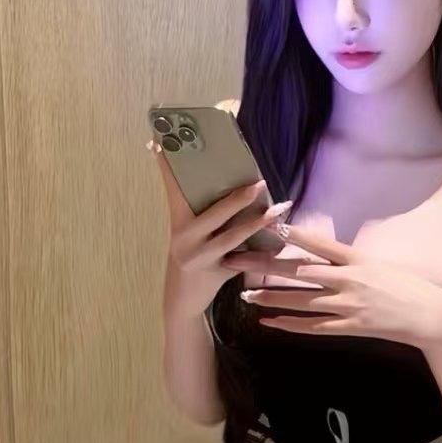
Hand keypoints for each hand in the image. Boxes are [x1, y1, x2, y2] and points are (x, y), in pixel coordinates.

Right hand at [149, 141, 291, 316]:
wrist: (182, 301)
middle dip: (238, 199)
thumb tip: (238, 184)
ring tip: (279, 209)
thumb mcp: (190, 234)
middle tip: (259, 183)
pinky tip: (281, 242)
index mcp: (177, 222)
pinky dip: (264, 251)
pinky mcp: (215, 274)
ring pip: (233, 237)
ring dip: (259, 222)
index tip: (160, 141)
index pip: (173, 188)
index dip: (167, 166)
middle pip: (213, 213)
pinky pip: (244, 260)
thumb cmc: (192, 258)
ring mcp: (199, 257)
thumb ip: (204, 213)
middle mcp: (185, 238)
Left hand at [229, 223, 441, 349]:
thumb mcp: (378, 264)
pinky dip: (290, 325)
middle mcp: (350, 280)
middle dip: (266, 267)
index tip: (269, 226)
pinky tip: (270, 324)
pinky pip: (314, 327)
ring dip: (271, 299)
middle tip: (239, 261)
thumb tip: (322, 254)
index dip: (294, 235)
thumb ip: (349, 260)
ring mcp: (349, 305)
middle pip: (300, 272)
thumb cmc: (406, 286)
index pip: (320, 244)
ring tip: (246, 296)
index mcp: (357, 260)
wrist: (430, 315)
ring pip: (301, 301)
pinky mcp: (351, 327)